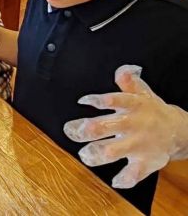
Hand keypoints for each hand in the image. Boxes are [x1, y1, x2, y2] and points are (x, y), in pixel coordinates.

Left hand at [64, 65, 187, 188]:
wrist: (179, 130)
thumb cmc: (152, 111)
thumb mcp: (141, 93)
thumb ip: (128, 81)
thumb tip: (122, 70)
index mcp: (132, 106)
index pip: (116, 100)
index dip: (100, 100)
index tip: (84, 101)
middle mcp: (133, 125)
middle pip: (107, 127)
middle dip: (89, 130)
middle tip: (73, 131)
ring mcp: (139, 145)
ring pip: (115, 151)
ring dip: (97, 154)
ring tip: (85, 155)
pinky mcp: (146, 162)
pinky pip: (135, 173)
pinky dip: (126, 179)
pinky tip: (115, 180)